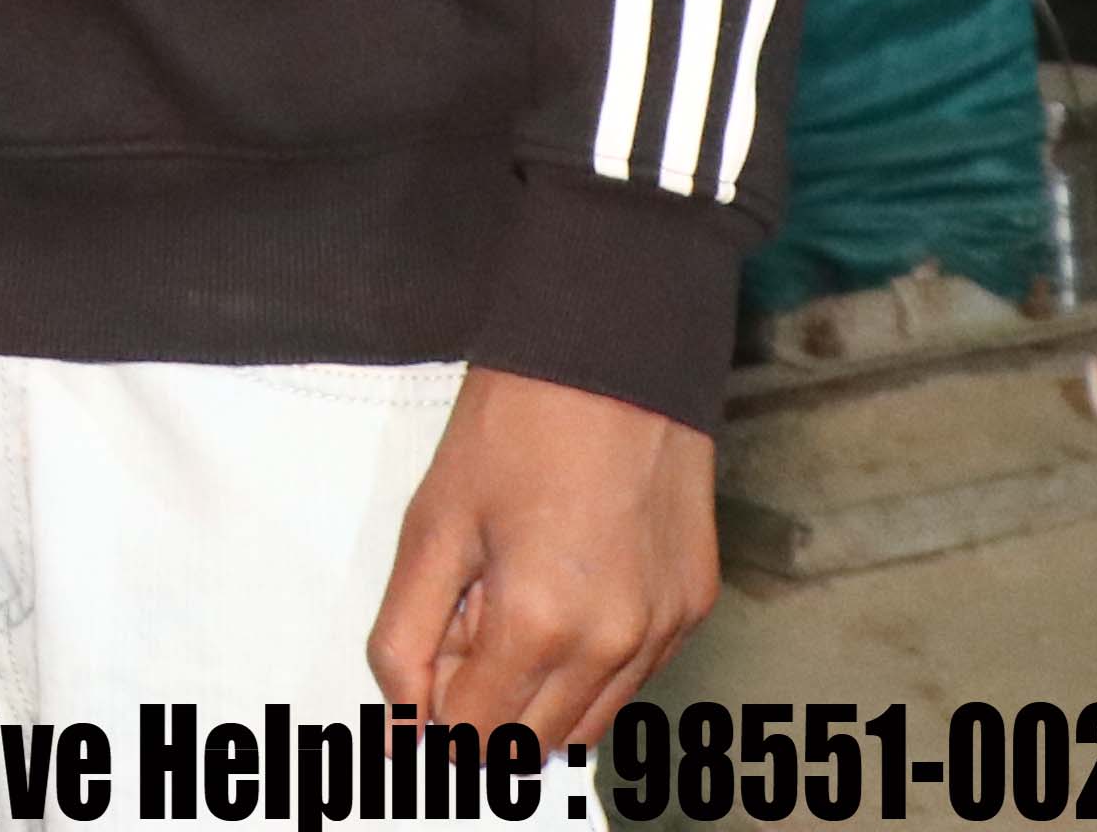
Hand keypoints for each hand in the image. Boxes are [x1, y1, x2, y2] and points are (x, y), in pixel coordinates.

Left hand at [362, 368, 716, 746]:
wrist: (611, 354)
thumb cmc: (515, 427)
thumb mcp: (431, 527)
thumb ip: (405, 637)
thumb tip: (403, 721)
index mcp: (542, 626)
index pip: (474, 735)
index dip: (432, 711)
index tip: (422, 662)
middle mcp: (616, 645)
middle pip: (533, 741)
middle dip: (483, 705)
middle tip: (463, 622)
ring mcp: (664, 629)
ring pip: (589, 721)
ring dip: (537, 694)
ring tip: (512, 603)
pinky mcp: (693, 605)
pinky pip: (633, 676)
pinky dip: (589, 664)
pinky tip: (563, 594)